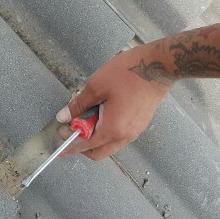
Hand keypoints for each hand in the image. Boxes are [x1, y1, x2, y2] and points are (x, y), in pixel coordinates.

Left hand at [55, 47, 173, 159]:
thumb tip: (64, 116)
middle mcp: (125, 136)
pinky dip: (106, 131)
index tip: (61, 138)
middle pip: (98, 152)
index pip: (86, 146)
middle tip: (72, 128)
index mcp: (113, 129)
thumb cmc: (129, 73)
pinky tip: (101, 113)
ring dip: (95, 136)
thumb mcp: (96, 87)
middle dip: (82, 144)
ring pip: (109, 145)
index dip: (70, 144)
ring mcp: (135, 131)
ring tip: (87, 115)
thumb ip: (78, 105)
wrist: (158, 66)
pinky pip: (118, 136)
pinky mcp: (140, 124)